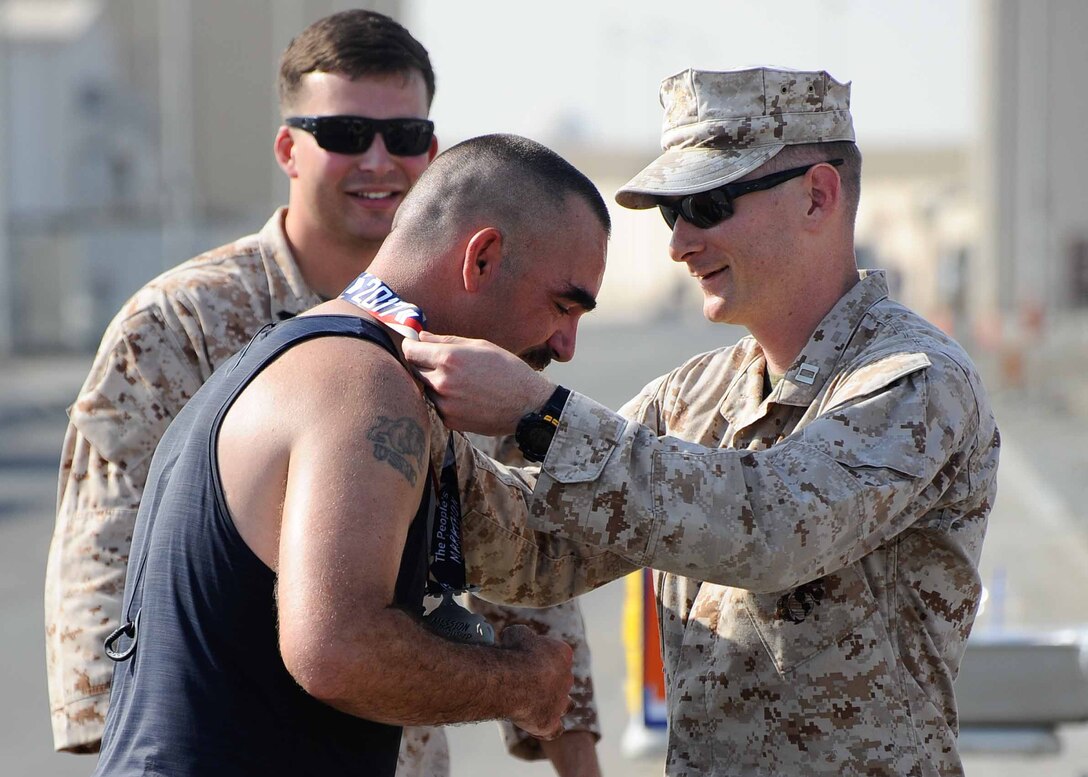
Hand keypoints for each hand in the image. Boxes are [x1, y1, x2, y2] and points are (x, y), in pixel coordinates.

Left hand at [401, 333, 554, 435]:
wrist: (527, 405)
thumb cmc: (507, 369)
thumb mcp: (480, 346)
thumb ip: (446, 341)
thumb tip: (421, 337)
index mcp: (448, 359)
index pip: (410, 351)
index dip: (412, 346)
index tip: (416, 346)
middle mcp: (442, 382)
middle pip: (415, 370)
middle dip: (425, 364)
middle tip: (445, 363)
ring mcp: (444, 404)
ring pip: (427, 389)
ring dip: (436, 383)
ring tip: (463, 381)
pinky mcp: (450, 421)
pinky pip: (438, 406)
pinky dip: (446, 400)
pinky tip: (467, 396)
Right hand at [500, 625, 573, 739]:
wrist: (512, 679)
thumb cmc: (514, 653)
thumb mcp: (518, 633)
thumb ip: (525, 638)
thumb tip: (519, 639)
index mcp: (563, 654)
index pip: (559, 655)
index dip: (544, 658)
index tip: (528, 659)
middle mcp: (568, 678)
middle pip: (562, 679)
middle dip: (549, 681)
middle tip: (527, 681)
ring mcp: (561, 702)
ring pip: (567, 704)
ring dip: (556, 704)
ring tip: (536, 703)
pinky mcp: (551, 723)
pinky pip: (556, 729)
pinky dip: (549, 728)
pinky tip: (535, 724)